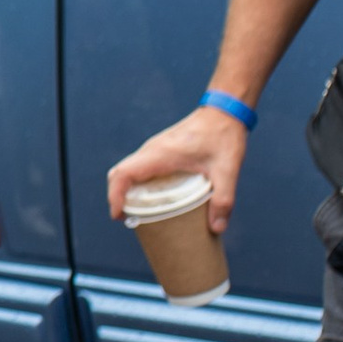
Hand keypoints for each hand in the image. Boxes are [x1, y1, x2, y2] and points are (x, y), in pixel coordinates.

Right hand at [109, 105, 249, 232]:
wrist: (224, 112)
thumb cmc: (223, 137)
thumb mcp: (227, 170)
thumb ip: (223, 199)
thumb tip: (217, 229)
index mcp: (160, 155)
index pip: (123, 174)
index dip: (115, 195)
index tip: (119, 215)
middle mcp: (151, 150)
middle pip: (118, 173)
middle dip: (116, 196)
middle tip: (126, 217)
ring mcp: (153, 149)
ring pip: (126, 169)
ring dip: (125, 189)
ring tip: (137, 210)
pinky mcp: (160, 149)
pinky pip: (138, 167)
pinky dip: (135, 182)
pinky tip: (153, 196)